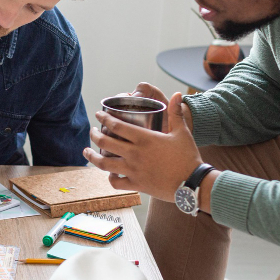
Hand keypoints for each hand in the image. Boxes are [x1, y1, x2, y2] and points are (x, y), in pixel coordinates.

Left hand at [84, 92, 201, 201]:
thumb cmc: (188, 156)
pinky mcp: (136, 185)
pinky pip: (116, 182)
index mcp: (144, 139)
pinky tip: (109, 174)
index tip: (98, 114)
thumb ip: (176, 113)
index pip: (117, 125)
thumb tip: (177, 94)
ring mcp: (133, 170)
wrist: (193, 183)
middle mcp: (135, 154)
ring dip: (92, 156)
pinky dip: (110, 178)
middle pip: (105, 142)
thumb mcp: (182, 132)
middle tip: (92, 131)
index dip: (104, 118)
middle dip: (94, 135)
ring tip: (86, 151)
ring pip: (104, 164)